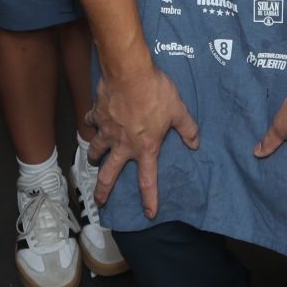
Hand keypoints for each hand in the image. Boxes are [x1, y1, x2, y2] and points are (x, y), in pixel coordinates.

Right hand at [87, 62, 199, 217]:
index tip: (148, 213)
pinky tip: (92, 121)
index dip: (149, 199)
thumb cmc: (155, 92)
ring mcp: (107, 130)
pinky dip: (91, 123)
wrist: (129, 72)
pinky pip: (91, 122)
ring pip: (96, 150)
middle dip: (103, 191)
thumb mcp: (178, 110)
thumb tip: (195, 143)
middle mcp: (124, 144)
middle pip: (110, 174)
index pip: (148, 180)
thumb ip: (187, 128)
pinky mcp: (97, 114)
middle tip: (99, 201)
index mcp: (145, 147)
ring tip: (93, 161)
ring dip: (94, 158)